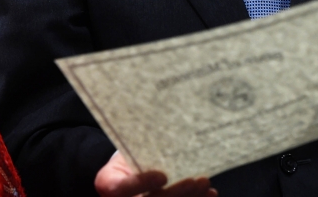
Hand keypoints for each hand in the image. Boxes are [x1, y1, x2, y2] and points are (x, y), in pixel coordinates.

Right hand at [95, 152, 216, 196]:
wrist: (130, 162)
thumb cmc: (130, 149)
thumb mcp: (129, 144)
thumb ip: (139, 144)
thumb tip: (163, 127)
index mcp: (109, 184)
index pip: (121, 189)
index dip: (141, 184)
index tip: (162, 176)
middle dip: (175, 193)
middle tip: (195, 181)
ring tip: (205, 184)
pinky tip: (208, 194)